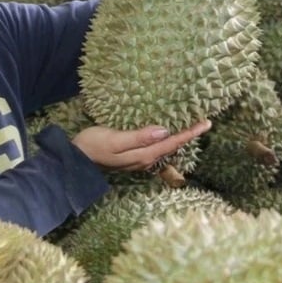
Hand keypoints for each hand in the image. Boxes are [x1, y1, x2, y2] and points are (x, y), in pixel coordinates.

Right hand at [71, 120, 211, 171]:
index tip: (206, 123)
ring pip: (165, 148)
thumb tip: (164, 131)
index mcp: (144, 155)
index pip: (172, 142)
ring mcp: (139, 160)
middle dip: (189, 135)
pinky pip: (156, 148)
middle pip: (172, 147)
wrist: (75, 160)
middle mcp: (145, 160)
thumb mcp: (114, 139)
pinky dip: (167, 140)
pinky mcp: (133, 157)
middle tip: (204, 122)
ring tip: (191, 127)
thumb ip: (139, 136)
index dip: (190, 133)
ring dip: (179, 138)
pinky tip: (167, 133)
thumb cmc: (92, 146)